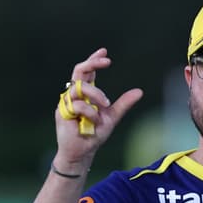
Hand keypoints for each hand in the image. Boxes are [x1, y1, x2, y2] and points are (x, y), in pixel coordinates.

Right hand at [53, 48, 142, 170]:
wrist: (84, 151)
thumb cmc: (95, 133)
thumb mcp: (112, 117)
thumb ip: (123, 103)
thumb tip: (139, 91)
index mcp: (86, 93)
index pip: (87, 72)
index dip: (94, 60)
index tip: (104, 51)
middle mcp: (75, 95)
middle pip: (79, 71)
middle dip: (92, 63)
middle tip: (107, 61)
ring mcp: (67, 102)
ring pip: (80, 87)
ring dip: (96, 94)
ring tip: (105, 105)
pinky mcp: (62, 112)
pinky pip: (77, 104)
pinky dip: (90, 112)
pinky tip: (94, 121)